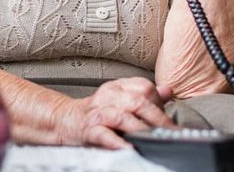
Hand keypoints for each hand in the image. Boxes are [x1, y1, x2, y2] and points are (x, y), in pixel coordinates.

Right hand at [55, 77, 174, 148]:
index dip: (158, 101)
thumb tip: (167, 91)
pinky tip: (128, 147)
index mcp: (118, 87)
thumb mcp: (120, 98)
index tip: (167, 118)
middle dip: (156, 117)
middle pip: (137, 101)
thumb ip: (143, 95)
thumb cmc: (96, 111)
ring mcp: (98, 112)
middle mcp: (108, 96)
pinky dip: (117, 141)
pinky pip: (104, 134)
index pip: (144, 87)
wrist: (64, 119)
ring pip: (122, 116)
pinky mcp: (89, 129)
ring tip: (153, 139)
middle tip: (169, 131)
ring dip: (140, 128)